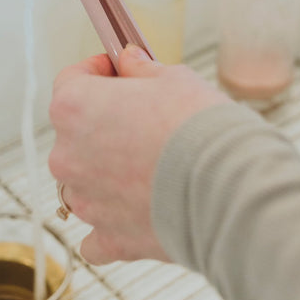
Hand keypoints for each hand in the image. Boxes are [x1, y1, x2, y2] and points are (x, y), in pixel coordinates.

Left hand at [49, 45, 230, 264]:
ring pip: (83, 181)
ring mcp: (85, 200)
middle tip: (143, 119)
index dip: (95, 73)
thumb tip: (130, 62)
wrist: (230, 191)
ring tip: (148, 166)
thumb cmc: (201, 130)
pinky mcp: (108, 238)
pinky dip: (112, 222)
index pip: (70, 81)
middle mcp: (68, 154)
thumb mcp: (174, 79)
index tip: (116, 72)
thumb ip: (141, 70)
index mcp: (75, 108)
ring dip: (105, 173)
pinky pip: (96, 233)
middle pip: (75, 133)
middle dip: (104, 124)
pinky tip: (135, 211)